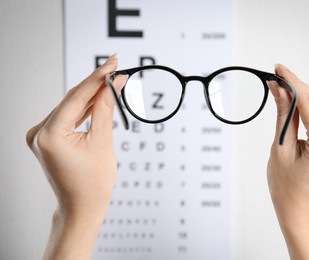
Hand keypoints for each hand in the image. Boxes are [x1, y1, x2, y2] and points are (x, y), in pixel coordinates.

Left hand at [26, 54, 126, 258]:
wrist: (81, 206)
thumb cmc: (93, 183)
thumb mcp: (102, 141)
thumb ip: (106, 108)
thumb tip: (114, 84)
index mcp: (49, 135)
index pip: (77, 96)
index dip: (98, 77)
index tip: (113, 63)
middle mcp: (39, 133)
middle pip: (72, 99)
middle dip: (97, 84)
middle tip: (117, 69)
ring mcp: (40, 135)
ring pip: (70, 106)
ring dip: (92, 95)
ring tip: (113, 81)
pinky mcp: (46, 137)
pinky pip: (67, 116)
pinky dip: (84, 108)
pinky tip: (99, 98)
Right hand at [267, 64, 308, 258]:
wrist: (302, 210)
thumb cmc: (287, 187)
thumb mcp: (280, 148)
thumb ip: (283, 115)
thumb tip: (278, 89)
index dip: (293, 82)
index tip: (278, 69)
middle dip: (297, 87)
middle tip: (276, 77)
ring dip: (303, 97)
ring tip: (282, 89)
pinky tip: (296, 104)